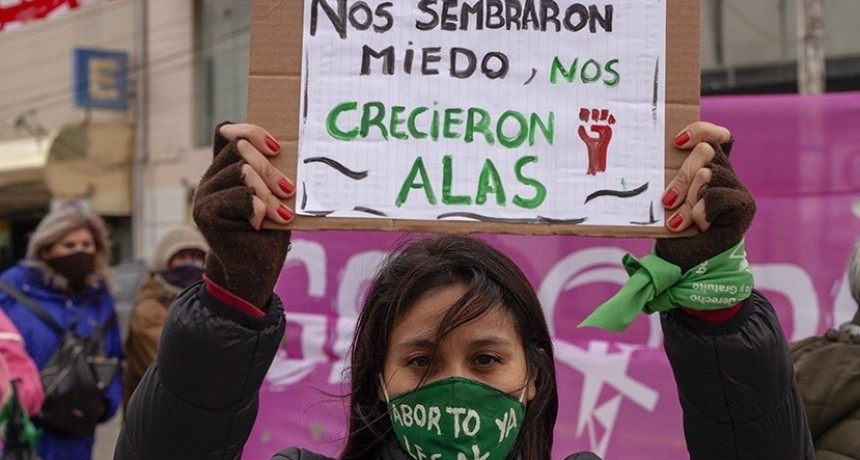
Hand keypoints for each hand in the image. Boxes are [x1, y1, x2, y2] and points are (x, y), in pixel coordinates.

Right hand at [192, 122, 295, 307]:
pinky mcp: (204, 214)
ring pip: (242, 173)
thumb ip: (271, 170)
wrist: (256, 269)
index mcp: (225, 169)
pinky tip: (261, 224)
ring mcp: (203, 195)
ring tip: (282, 214)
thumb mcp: (275, 193)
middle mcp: (210, 178)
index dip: (251, 132)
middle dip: (270, 169)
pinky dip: (258, 209)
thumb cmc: (270, 229)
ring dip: (269, 193)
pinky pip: (240, 197)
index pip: (228, 133)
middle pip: (239, 149)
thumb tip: (291, 144)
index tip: (277, 149)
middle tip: (289, 189)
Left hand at [654, 122, 755, 271]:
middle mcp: (725, 174)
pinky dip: (701, 211)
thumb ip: (671, 180)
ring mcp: (736, 189)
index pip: (716, 136)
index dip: (701, 131)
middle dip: (682, 176)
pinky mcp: (743, 207)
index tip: (677, 141)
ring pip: (709, 174)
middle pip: (707, 151)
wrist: (686, 266)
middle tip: (668, 200)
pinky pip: (718, 196)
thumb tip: (651, 159)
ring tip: (677, 221)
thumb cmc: (672, 232)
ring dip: (688, 199)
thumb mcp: (668, 201)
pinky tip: (695, 225)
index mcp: (708, 168)